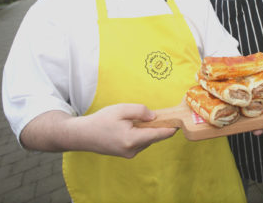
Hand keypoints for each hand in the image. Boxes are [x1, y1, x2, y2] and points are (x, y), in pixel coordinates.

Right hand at [20, 104, 176, 158]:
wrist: (83, 135)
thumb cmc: (101, 121)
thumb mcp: (121, 109)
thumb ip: (140, 111)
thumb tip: (154, 116)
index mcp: (132, 139)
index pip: (159, 135)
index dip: (170, 128)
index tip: (180, 122)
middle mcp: (133, 150)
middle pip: (154, 137)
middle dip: (157, 126)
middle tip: (159, 113)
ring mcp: (129, 153)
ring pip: (147, 139)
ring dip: (148, 130)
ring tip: (136, 119)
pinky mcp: (126, 153)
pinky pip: (140, 142)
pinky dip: (141, 133)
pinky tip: (132, 126)